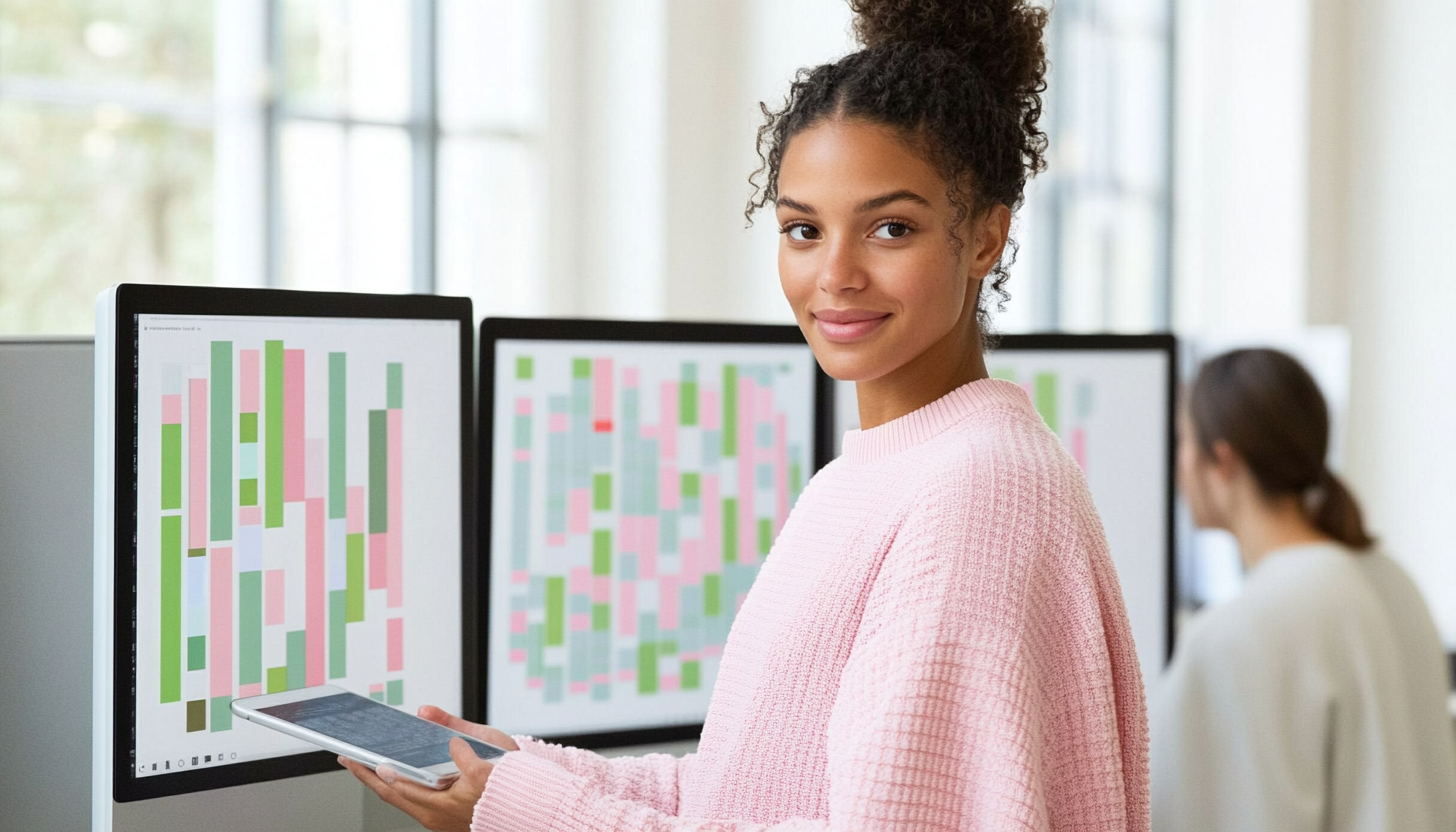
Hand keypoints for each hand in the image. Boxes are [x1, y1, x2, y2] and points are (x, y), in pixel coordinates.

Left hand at [340, 707, 517, 831]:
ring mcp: (440, 817)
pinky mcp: (447, 814)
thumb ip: (453, 730)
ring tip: (367, 764)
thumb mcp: (486, 749)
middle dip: (368, 776)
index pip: (395, 786)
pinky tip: (398, 773)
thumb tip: (426, 713)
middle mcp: (435, 815)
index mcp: (439, 804)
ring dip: (383, 781)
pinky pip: (416, 799)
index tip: (356, 758)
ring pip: (403, 798)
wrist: (533, 806)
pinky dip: (402, 785)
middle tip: (348, 758)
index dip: (373, 773)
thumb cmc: (511, 783)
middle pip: (393, 795)